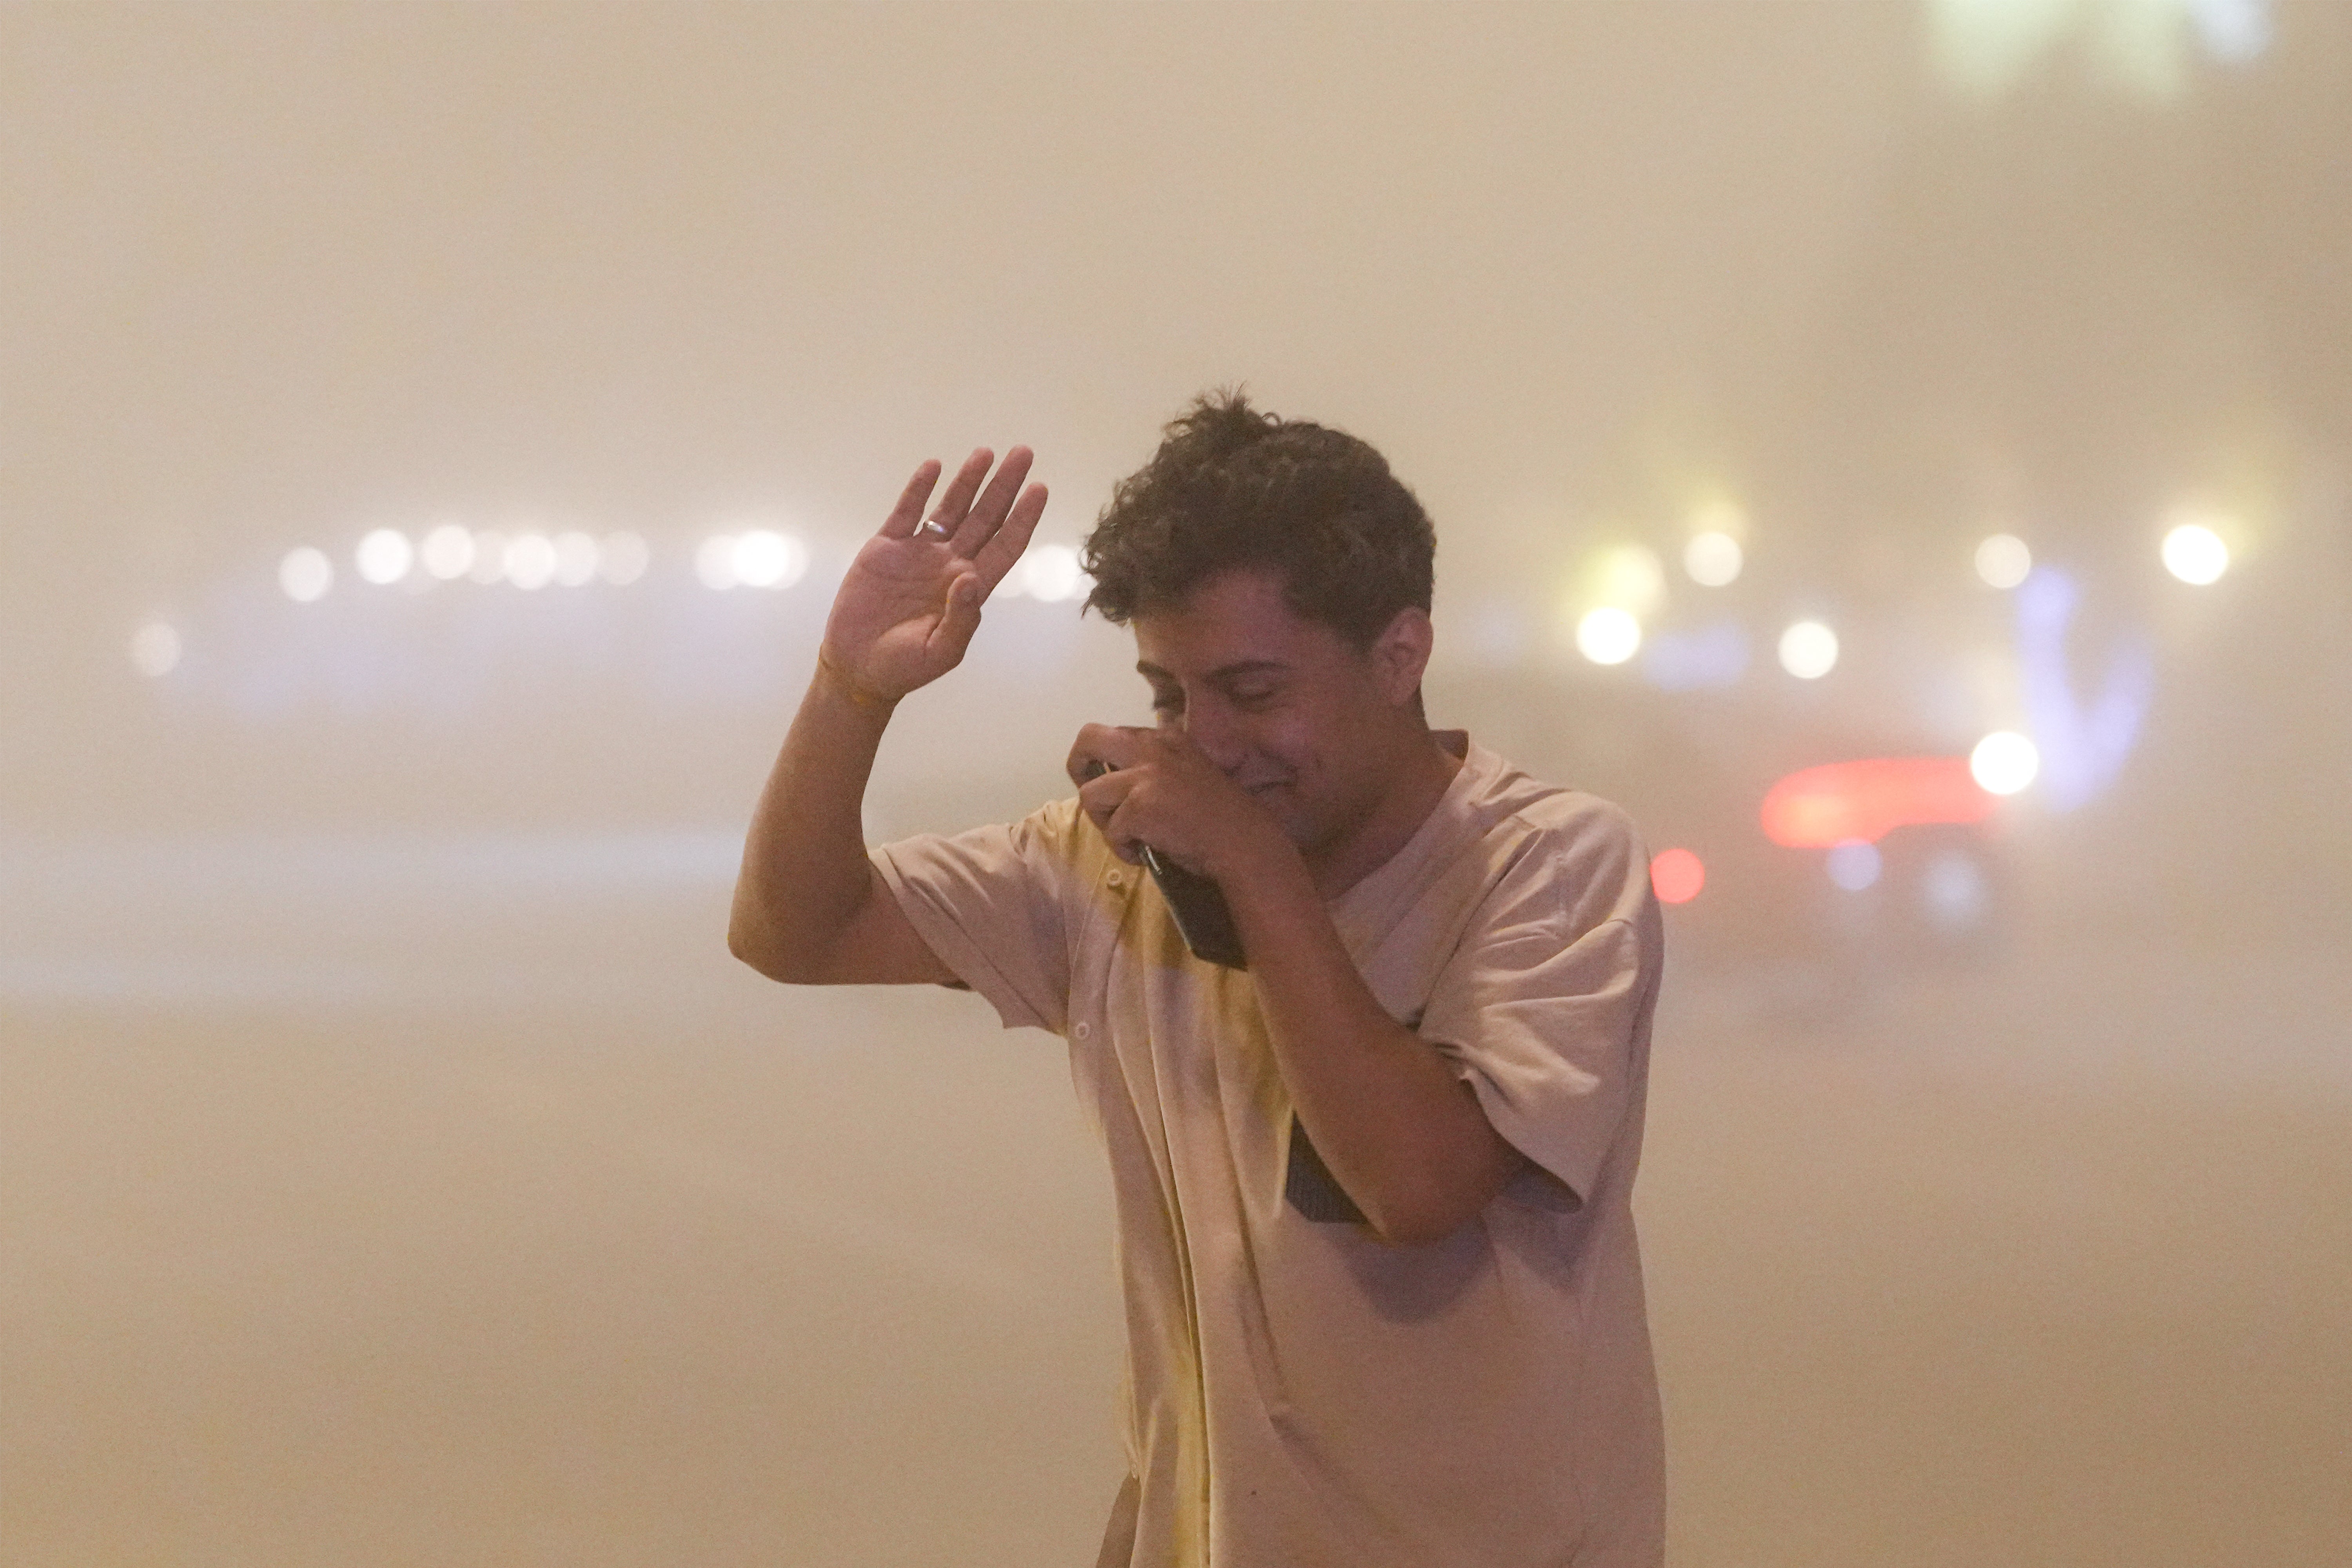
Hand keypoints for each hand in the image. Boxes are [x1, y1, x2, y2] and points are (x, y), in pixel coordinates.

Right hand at [819, 447, 1047, 702]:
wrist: (857, 667)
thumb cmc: (903, 667)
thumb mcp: (941, 652)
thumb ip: (961, 618)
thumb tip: (971, 577)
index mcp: (969, 588)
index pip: (1005, 546)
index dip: (1023, 518)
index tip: (1039, 489)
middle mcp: (949, 565)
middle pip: (985, 518)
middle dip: (1004, 486)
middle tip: (1023, 454)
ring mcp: (918, 554)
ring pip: (950, 509)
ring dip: (968, 481)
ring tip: (986, 452)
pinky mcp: (885, 549)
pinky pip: (906, 512)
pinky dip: (919, 489)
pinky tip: (934, 466)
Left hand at [1067, 724, 1289, 883]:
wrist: (1242, 842)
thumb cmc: (1219, 816)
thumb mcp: (1190, 771)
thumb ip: (1160, 766)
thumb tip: (1124, 778)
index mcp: (1165, 738)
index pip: (1116, 734)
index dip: (1105, 761)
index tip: (1111, 783)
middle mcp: (1151, 748)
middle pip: (1088, 739)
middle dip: (1077, 767)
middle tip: (1093, 796)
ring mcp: (1144, 776)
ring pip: (1089, 795)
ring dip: (1104, 822)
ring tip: (1130, 838)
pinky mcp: (1139, 807)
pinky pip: (1111, 832)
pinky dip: (1124, 850)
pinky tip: (1145, 854)